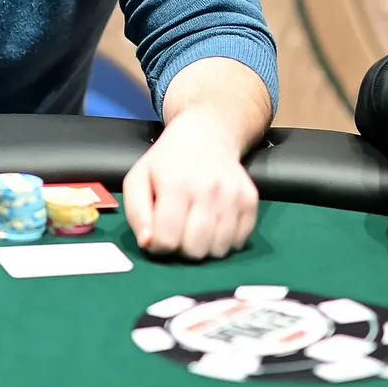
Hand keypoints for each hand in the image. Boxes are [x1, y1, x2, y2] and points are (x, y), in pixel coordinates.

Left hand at [124, 106, 258, 259]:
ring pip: (218, 250)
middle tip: (178, 229)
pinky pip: (239, 241)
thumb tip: (148, 243)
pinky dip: (225, 239)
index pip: (167, 240)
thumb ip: (136, 214)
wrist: (206, 136)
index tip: (158, 233)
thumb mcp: (138, 180)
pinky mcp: (250, 199)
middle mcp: (208, 189)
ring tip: (196, 224)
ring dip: (204, 245)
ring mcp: (233, 195)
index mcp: (176, 184)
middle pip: (195, 250)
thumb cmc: (168, 161)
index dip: (158, 245)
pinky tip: (214, 221)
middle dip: (182, 247)